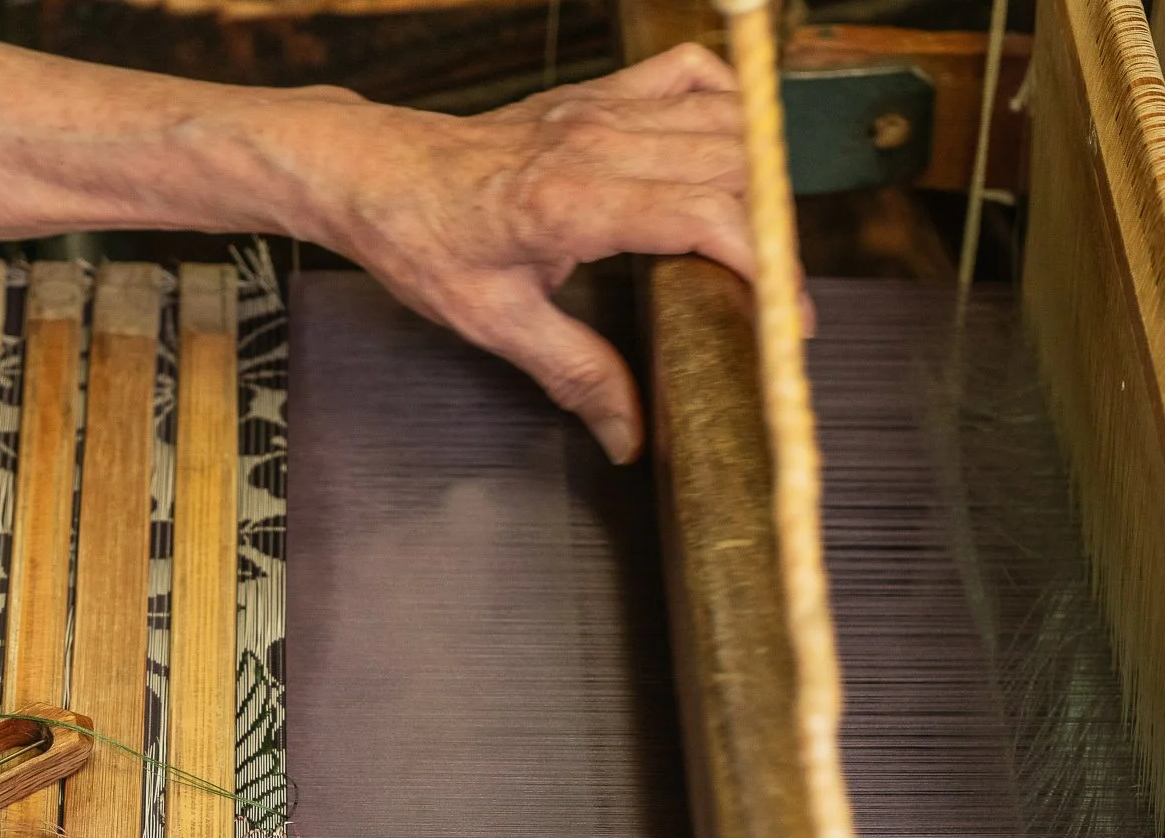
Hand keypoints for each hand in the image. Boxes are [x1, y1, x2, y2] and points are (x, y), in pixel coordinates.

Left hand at [299, 46, 752, 463]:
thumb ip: (574, 374)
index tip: (787, 320)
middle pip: (730, 167)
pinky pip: (689, 73)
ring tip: (764, 243)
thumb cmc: (424, 238)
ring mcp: (601, 108)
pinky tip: (731, 154)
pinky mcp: (599, 92)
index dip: (763, 266)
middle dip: (773, 235)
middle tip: (779, 300)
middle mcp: (596, 140)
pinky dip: (728, 105)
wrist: (377, 172)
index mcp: (569, 200)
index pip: (702, 215)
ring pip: (724, 119)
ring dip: (759, 178)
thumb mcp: (493, 322)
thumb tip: (629, 436)